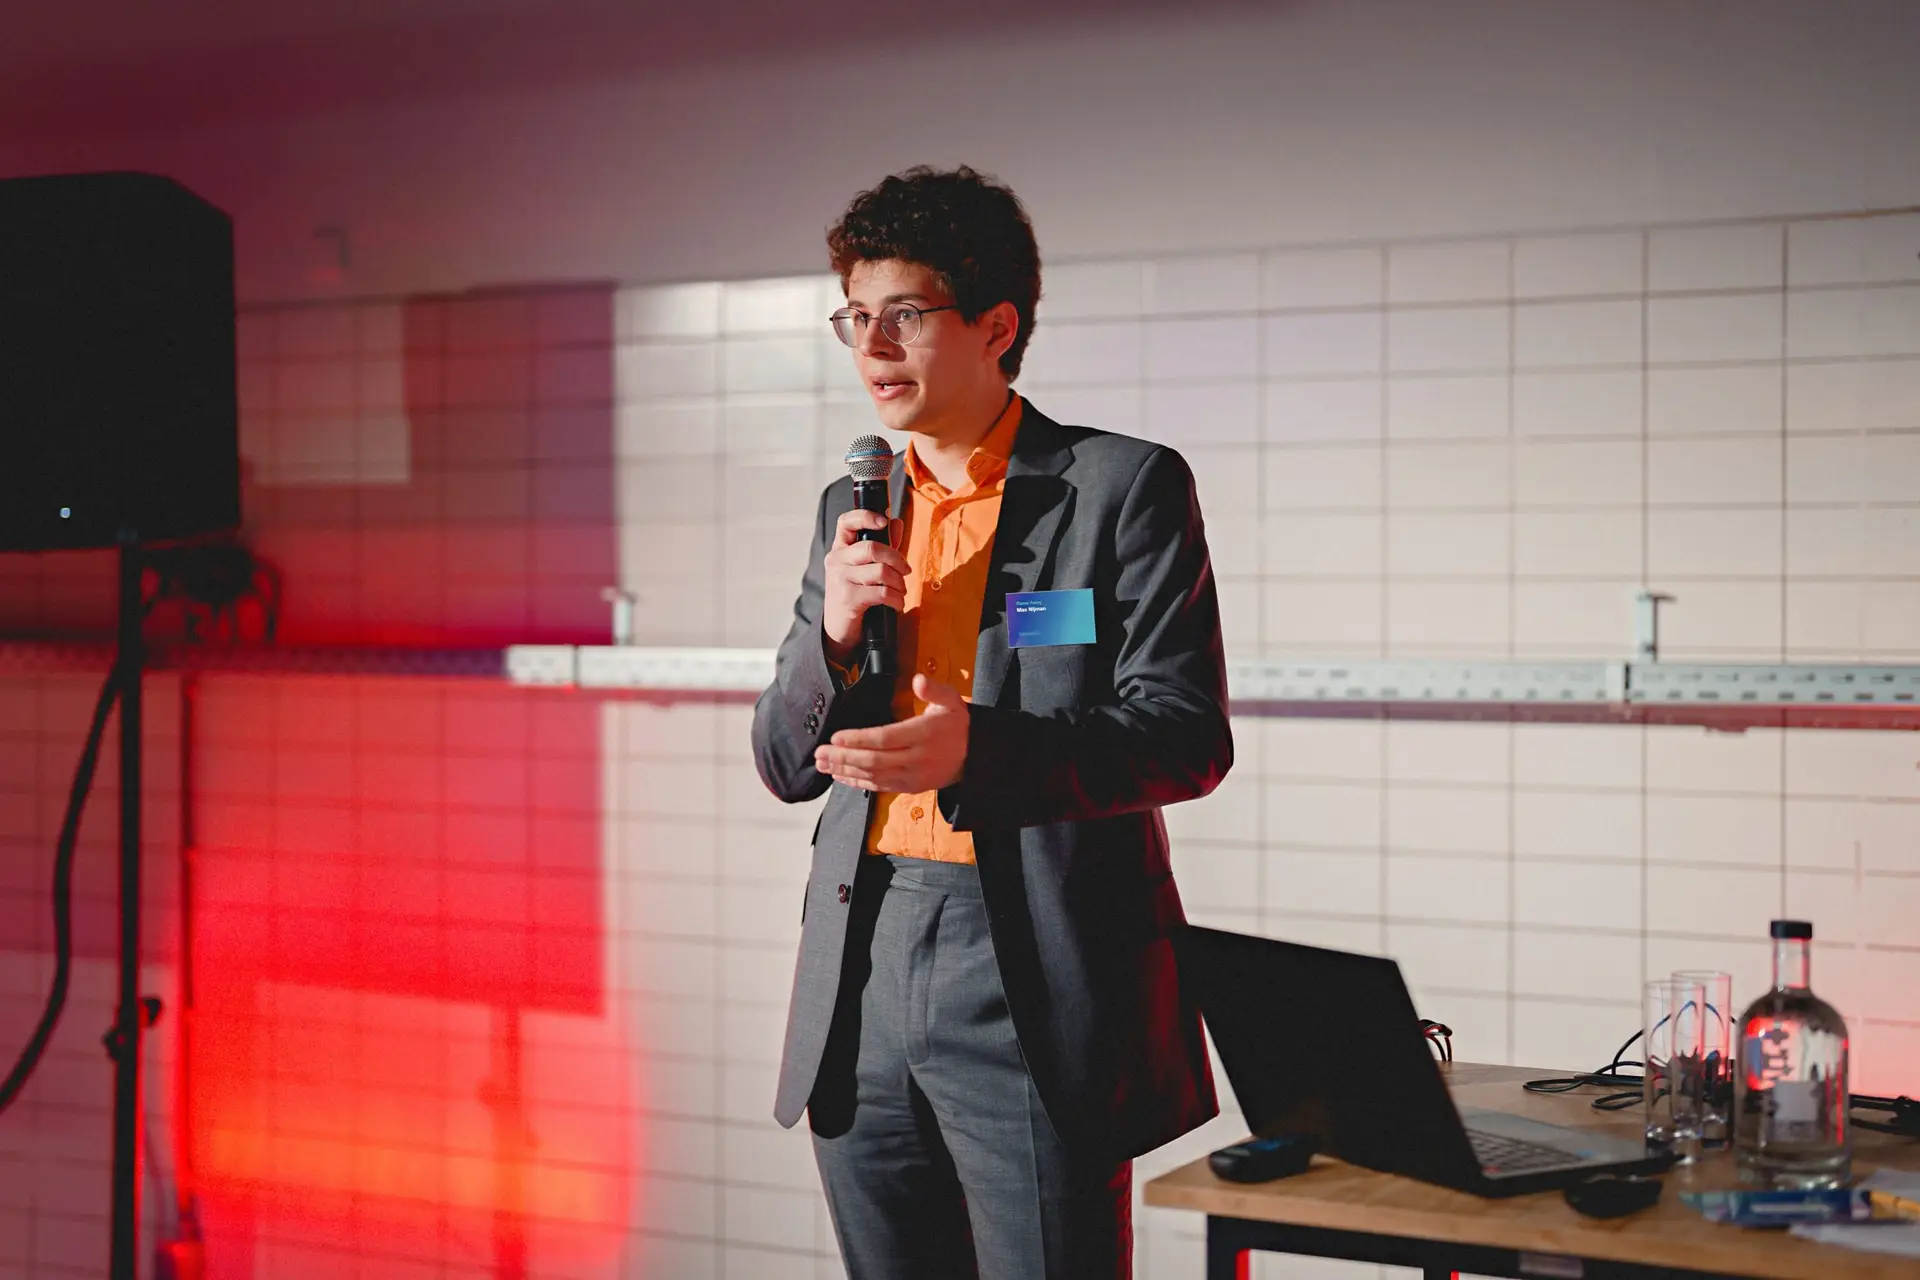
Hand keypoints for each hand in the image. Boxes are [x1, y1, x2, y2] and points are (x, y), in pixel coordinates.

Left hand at [815, 674, 968, 791]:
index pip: (886, 738)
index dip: (859, 739)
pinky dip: (857, 782)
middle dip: (844, 757)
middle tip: (820, 752)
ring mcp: (913, 776)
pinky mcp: (910, 787)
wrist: (975, 756)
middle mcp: (917, 759)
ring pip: (873, 776)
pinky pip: (879, 786)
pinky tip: (840, 776)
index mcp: (924, 734)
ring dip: (845, 771)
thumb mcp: (952, 701)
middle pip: (874, 761)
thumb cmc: (957, 724)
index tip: (836, 737)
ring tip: (823, 764)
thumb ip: (934, 690)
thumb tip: (918, 680)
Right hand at [822, 509, 908, 664]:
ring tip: (901, 591)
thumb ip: (882, 545)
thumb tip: (896, 522)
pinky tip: (897, 604)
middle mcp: (836, 561)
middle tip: (906, 571)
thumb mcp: (866, 568)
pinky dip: (896, 599)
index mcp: (839, 549)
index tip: (883, 522)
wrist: (839, 630)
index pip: (846, 522)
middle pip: (872, 548)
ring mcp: (840, 580)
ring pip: (880, 571)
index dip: (865, 516)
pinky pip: (882, 593)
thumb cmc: (855, 595)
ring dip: (899, 583)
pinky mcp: (848, 599)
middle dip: (897, 559)